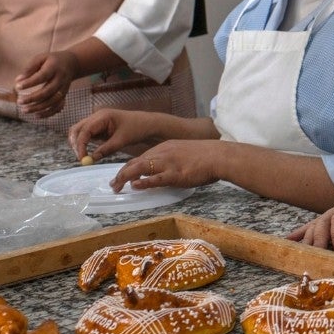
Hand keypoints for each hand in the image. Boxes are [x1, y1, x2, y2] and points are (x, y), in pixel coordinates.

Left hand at [15, 51, 79, 117]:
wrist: (71, 63)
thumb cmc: (51, 60)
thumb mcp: (40, 58)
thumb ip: (29, 68)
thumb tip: (18, 80)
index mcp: (54, 68)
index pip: (42, 76)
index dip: (30, 83)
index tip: (17, 86)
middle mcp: (61, 79)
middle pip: (48, 91)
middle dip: (33, 98)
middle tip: (19, 101)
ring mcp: (64, 88)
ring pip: (53, 101)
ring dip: (38, 107)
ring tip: (24, 110)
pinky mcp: (64, 95)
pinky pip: (58, 106)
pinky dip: (48, 113)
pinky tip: (37, 115)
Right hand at [69, 108, 176, 161]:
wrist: (148, 125)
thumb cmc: (137, 129)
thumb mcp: (122, 141)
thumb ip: (106, 149)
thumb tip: (91, 159)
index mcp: (102, 116)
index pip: (84, 130)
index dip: (80, 145)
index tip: (82, 159)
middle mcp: (97, 116)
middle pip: (77, 129)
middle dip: (75, 143)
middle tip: (80, 158)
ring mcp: (97, 121)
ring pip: (79, 132)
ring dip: (78, 144)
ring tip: (83, 157)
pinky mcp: (99, 127)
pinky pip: (86, 135)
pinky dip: (84, 143)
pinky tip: (87, 153)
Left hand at [109, 140, 223, 191]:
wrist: (219, 155)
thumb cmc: (206, 156)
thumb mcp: (184, 153)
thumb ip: (171, 160)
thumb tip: (162, 172)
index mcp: (165, 147)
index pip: (141, 157)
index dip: (129, 167)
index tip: (122, 176)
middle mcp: (163, 153)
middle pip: (136, 162)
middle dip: (121, 173)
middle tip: (114, 185)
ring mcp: (168, 163)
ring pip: (140, 168)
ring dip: (125, 177)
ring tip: (117, 187)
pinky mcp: (175, 174)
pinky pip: (156, 178)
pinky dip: (143, 182)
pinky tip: (134, 186)